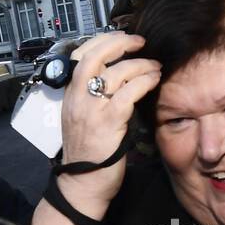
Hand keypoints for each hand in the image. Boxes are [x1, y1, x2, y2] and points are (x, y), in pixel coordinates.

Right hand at [57, 32, 159, 210]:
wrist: (81, 186)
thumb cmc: (86, 157)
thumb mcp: (83, 121)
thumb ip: (94, 100)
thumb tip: (117, 80)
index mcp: (70, 96)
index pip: (80, 56)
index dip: (102, 41)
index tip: (121, 39)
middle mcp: (78, 99)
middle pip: (95, 56)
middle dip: (119, 43)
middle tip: (139, 42)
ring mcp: (91, 110)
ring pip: (116, 73)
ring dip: (140, 64)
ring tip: (155, 66)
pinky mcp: (108, 122)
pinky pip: (128, 93)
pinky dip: (144, 82)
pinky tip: (154, 81)